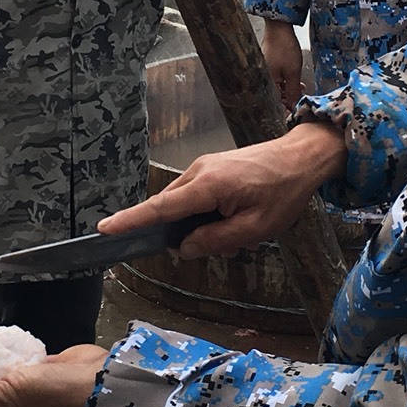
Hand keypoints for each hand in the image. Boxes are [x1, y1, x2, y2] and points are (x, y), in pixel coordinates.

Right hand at [98, 120, 344, 256]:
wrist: (301, 157)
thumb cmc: (282, 191)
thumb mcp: (253, 228)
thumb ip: (214, 240)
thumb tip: (183, 248)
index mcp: (206, 186)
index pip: (159, 209)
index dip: (131, 221)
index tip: (105, 229)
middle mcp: (197, 172)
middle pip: (170, 211)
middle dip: (186, 236)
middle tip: (225, 246)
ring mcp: (202, 168)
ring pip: (184, 207)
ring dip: (202, 227)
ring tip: (239, 236)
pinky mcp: (210, 169)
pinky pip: (196, 198)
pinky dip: (207, 216)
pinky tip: (235, 226)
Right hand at [260, 19, 304, 112]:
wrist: (278, 27)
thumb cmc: (284, 47)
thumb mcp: (293, 72)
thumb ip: (293, 91)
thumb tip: (294, 106)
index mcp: (266, 82)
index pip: (275, 102)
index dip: (286, 106)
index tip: (296, 108)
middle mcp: (262, 78)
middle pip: (274, 94)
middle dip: (288, 97)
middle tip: (300, 98)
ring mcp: (263, 70)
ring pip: (276, 85)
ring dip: (288, 88)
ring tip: (299, 87)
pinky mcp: (266, 63)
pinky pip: (275, 77)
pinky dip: (284, 79)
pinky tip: (292, 77)